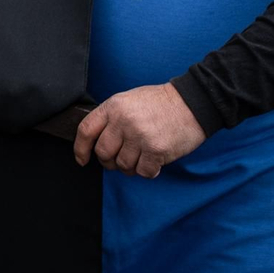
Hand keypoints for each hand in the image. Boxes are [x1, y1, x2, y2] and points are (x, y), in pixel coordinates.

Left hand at [74, 83, 205, 178]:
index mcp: (113, 107)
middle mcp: (123, 121)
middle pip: (103, 152)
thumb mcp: (128, 100)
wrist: (193, 102)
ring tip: (141, 157)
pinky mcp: (157, 150)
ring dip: (130, 166)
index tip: (82, 159)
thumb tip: (96, 142)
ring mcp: (140, 136)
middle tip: (120, 158)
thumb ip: (111, 118)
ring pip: (123, 165)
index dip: (80, 149)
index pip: (86, 130)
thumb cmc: (160, 103)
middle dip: (109, 161)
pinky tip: (154, 161)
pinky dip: (147, 171)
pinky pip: (143, 172)